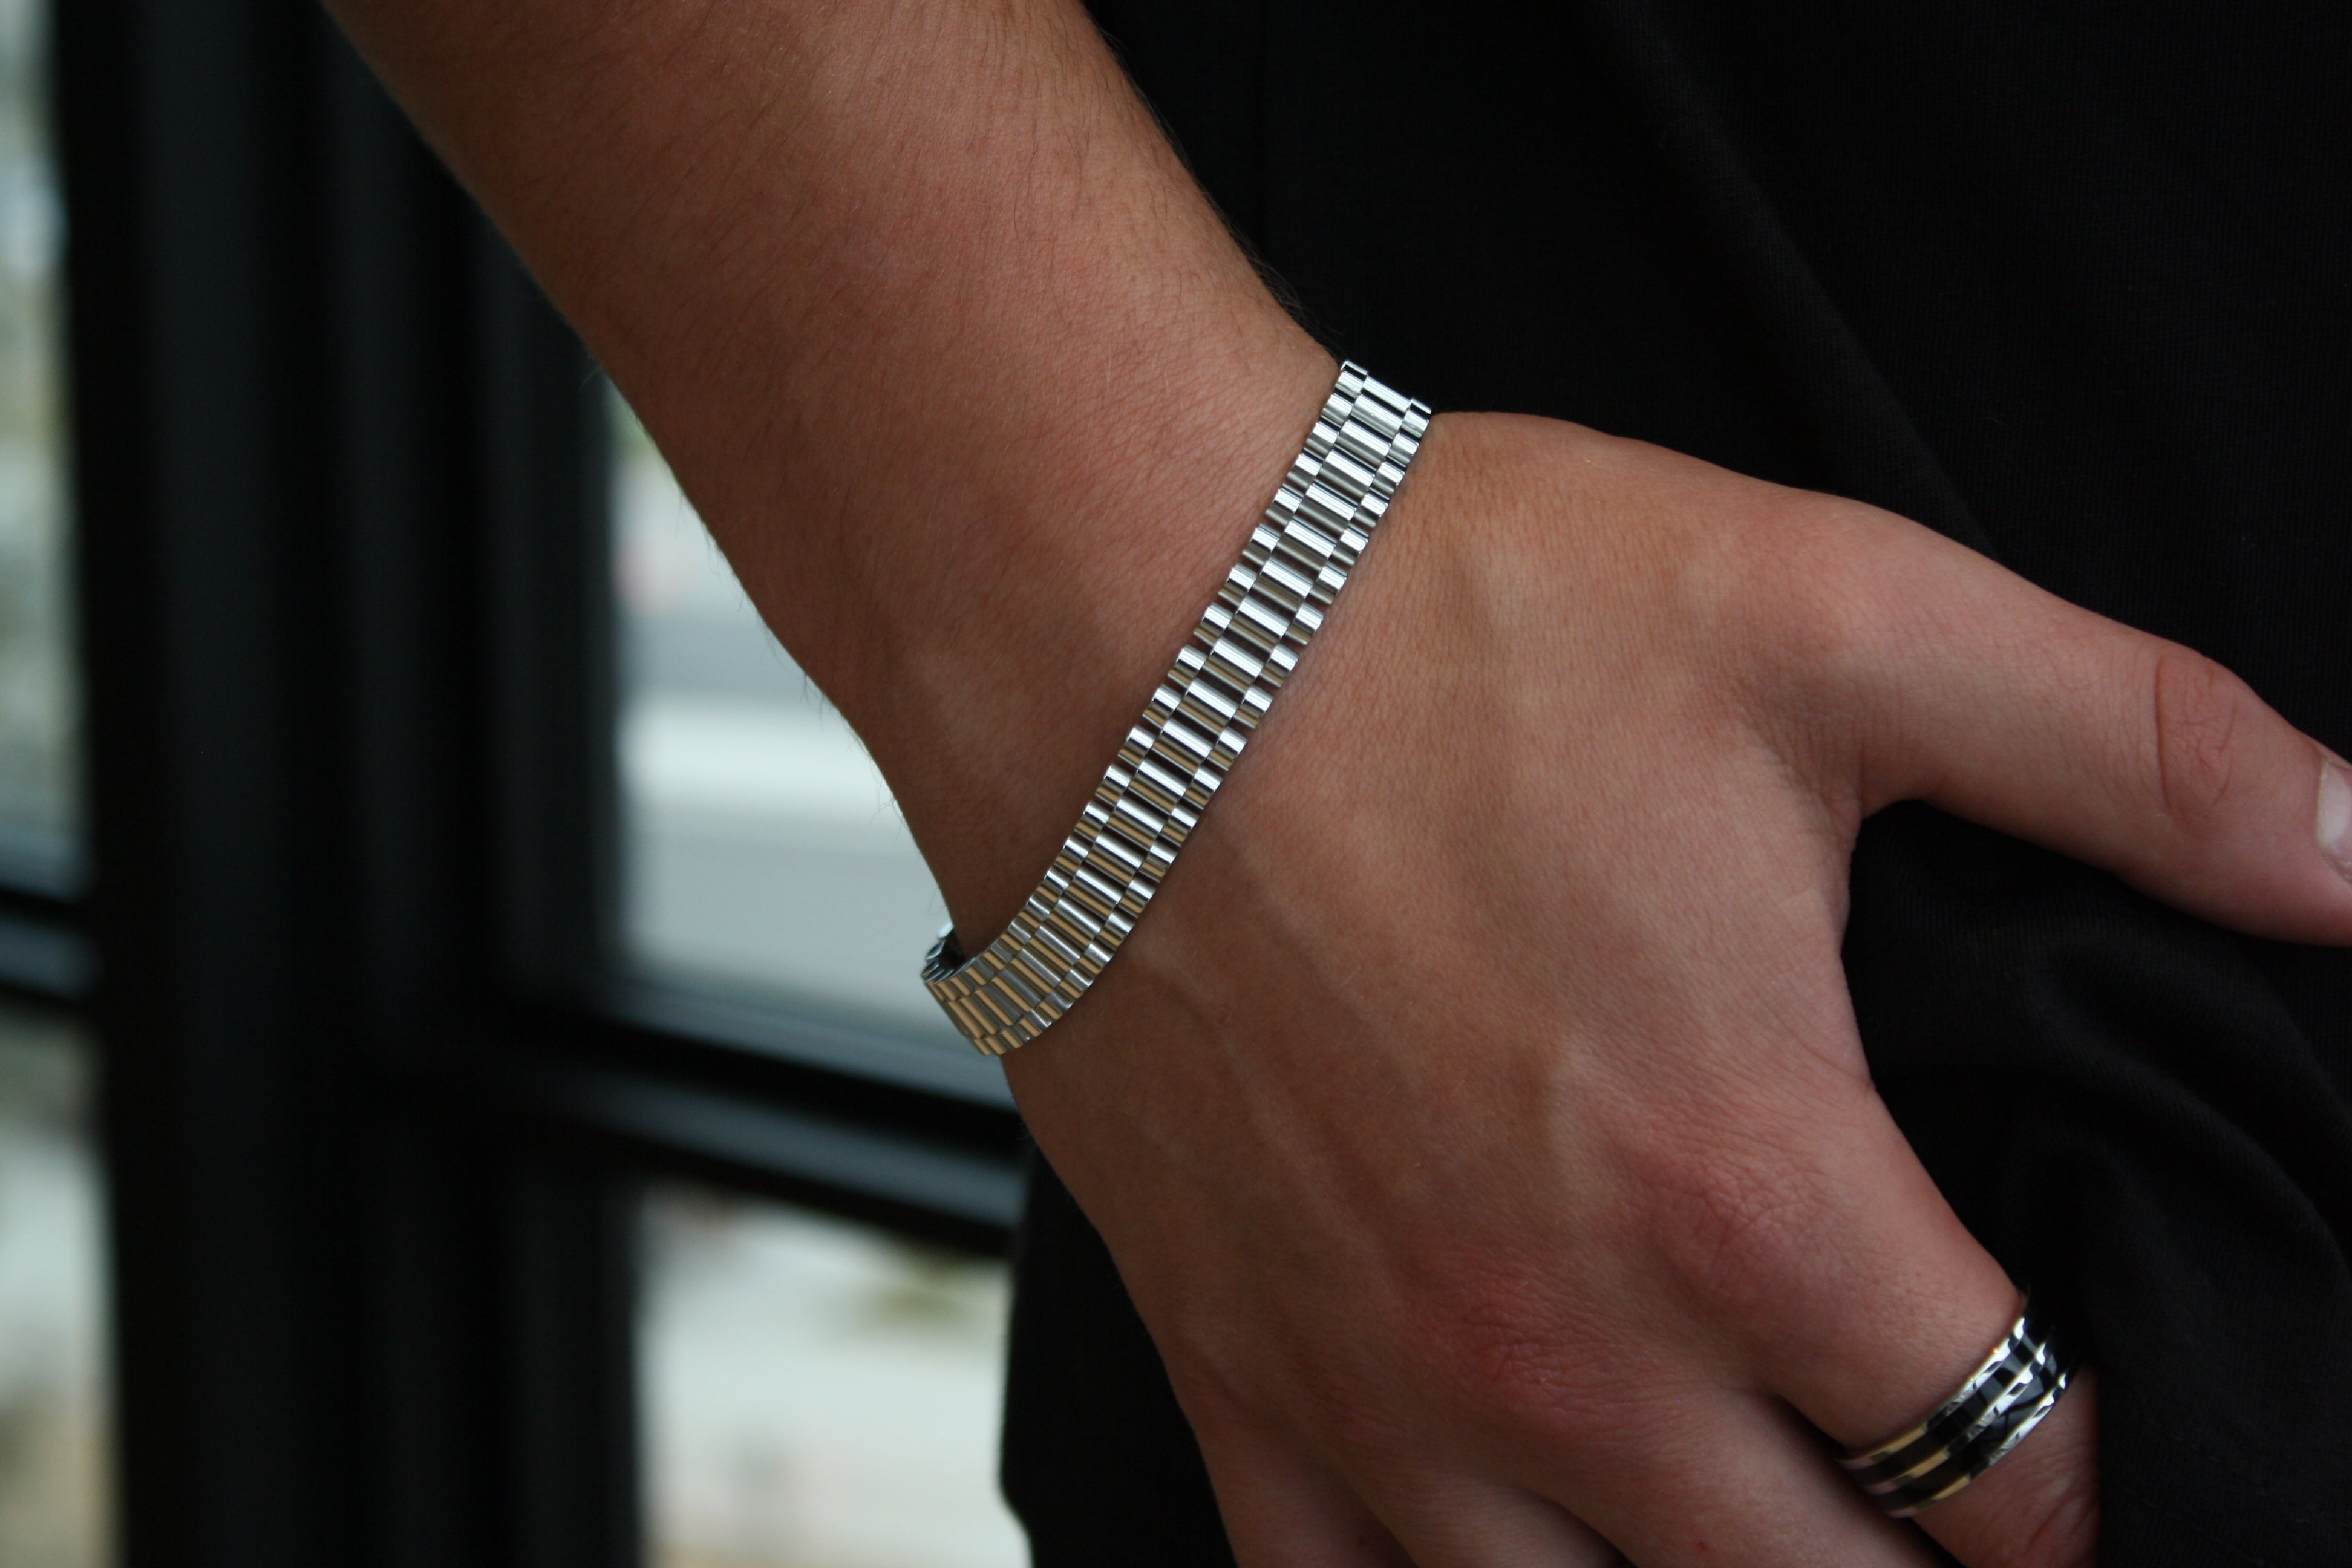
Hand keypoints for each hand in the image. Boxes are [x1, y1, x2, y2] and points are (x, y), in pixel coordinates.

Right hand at [1004, 410, 2351, 1566]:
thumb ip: (2137, 750)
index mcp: (1744, 1188)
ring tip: (1749, 1516)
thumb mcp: (1837, 618)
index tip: (2088, 1429)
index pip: (2015, 1471)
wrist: (1123, 611)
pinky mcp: (1230, 1354)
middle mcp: (1563, 1343)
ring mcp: (1376, 1377)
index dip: (2096, 1476)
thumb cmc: (1447, 617)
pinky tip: (1501, 1555)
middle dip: (1920, 1558)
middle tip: (1943, 1492)